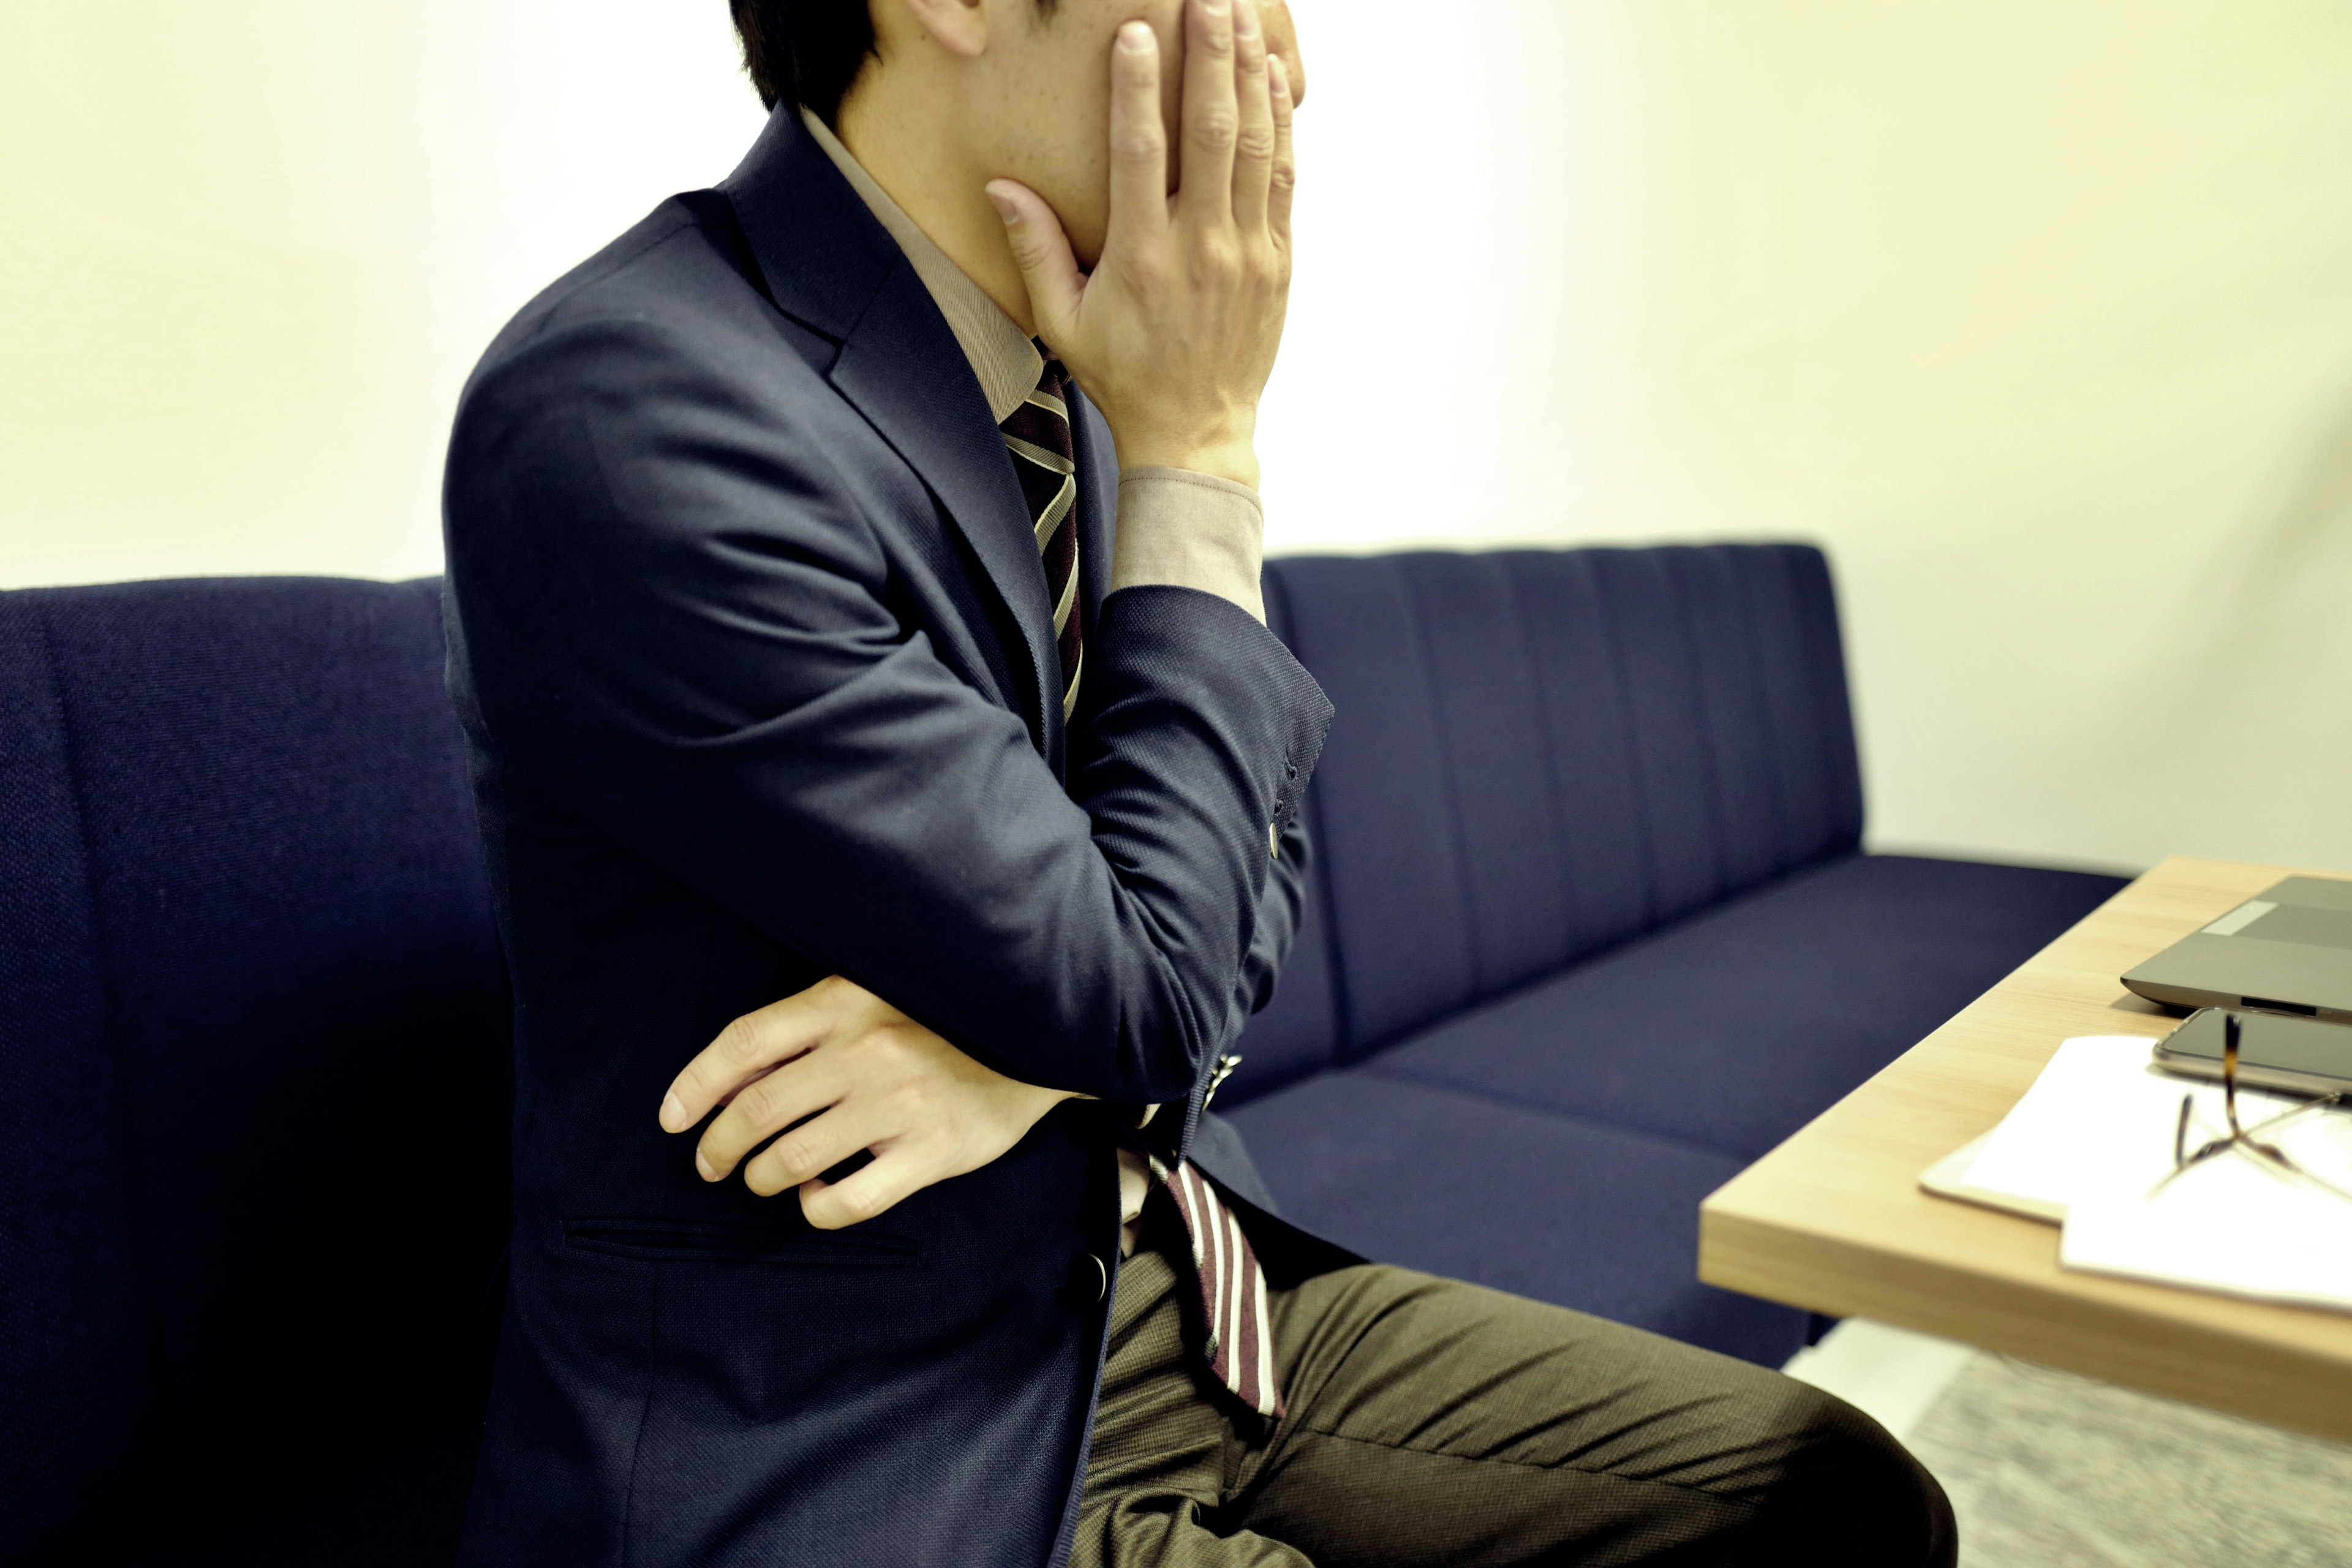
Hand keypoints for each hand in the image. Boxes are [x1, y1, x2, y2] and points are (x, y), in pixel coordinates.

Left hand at [658, 975, 1079, 1228]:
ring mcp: (900, 1103)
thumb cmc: (941, 1018)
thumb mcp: (872, 995)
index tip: (672, 1118)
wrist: (1042, 1034)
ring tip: (762, 1179)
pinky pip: (849, 1199)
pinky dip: (816, 1207)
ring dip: (762, 1177)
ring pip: (794, 1158)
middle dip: (719, 1145)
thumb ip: (809, 1029)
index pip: (744, 1043)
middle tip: (710, 1163)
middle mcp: (867, 1049)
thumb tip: (731, 1084)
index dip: (695, 1085)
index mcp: (845, 1001)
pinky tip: (816, 1196)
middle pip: (758, 1108)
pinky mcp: (933, 1151)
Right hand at [986, 0, 1294, 489]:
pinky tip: (1274, 77)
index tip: (1137, 34)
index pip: (1140, 153)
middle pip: (1210, 132)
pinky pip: (1281, 179)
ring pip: (1253, 146)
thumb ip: (1035, 250)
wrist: (1195, 433)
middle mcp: (1199, 247)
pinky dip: (1280, 124)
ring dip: (1249, 74)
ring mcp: (1246, 252)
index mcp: (1141, 257)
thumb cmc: (1124, 376)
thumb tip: (1001, 186)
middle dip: (1210, 56)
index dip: (1138, 87)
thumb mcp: (1064, 323)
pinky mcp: (1277, 260)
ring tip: (1244, 14)